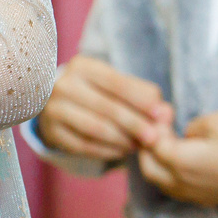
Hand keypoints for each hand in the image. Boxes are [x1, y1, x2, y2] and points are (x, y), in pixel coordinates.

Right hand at [36, 56, 172, 163]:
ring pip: (95, 128)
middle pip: (106, 107)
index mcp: (82, 66)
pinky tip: (123, 151)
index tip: (161, 114)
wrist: (55, 102)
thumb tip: (165, 113)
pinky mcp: (51, 131)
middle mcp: (63, 85)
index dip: (141, 99)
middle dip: (135, 124)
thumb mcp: (115, 84)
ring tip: (140, 145)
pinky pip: (85, 146)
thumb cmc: (96, 91)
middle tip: (155, 138)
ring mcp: (54, 109)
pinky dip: (108, 151)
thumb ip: (142, 94)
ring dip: (123, 140)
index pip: (116, 83)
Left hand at [138, 111, 217, 207]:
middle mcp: (180, 183)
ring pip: (158, 181)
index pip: (151, 144)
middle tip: (162, 129)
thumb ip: (190, 127)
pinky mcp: (204, 200)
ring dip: (156, 162)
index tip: (168, 114)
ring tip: (169, 143)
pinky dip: (168, 174)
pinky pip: (174, 188)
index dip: (154, 126)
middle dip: (147, 147)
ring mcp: (192, 195)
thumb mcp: (216, 121)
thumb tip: (184, 136)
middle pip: (147, 167)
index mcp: (179, 162)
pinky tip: (181, 159)